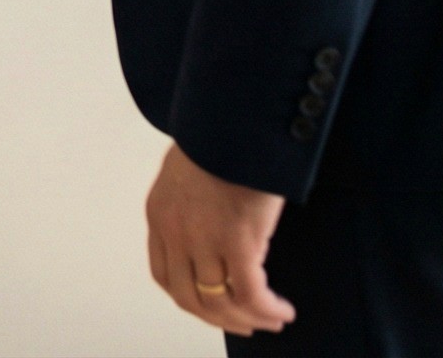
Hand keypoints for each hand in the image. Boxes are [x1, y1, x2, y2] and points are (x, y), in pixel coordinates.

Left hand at [145, 142, 292, 334]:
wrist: (230, 118)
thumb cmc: (216, 137)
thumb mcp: (186, 169)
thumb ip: (189, 200)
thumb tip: (210, 220)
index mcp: (159, 214)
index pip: (165, 274)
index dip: (191, 298)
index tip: (215, 306)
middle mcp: (174, 232)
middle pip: (190, 297)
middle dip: (220, 318)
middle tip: (248, 324)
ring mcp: (203, 239)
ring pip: (220, 303)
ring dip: (248, 319)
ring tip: (273, 319)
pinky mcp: (237, 241)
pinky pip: (251, 295)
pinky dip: (267, 310)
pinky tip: (283, 310)